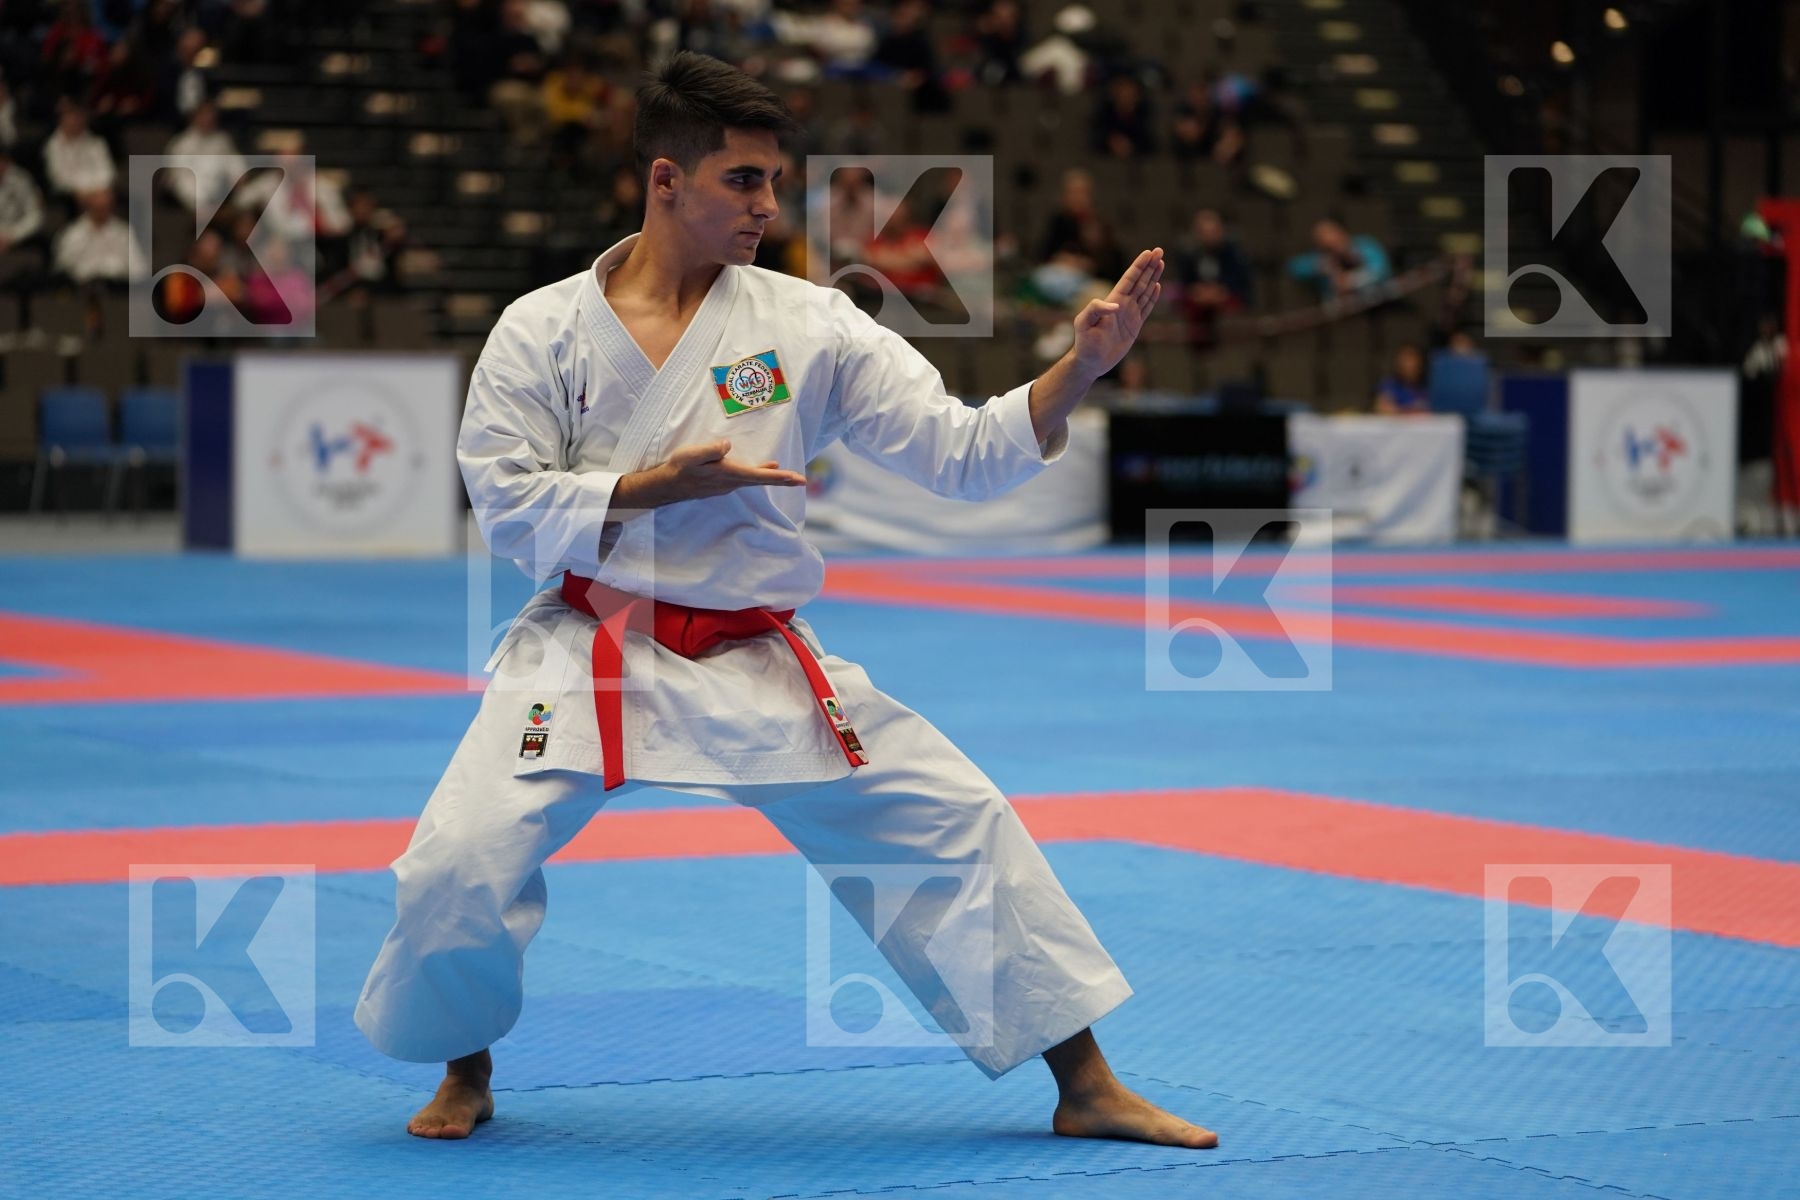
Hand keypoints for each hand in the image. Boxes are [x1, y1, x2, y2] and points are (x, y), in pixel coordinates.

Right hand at [617, 438, 806, 509]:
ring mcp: (726, 486)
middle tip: (802, 480)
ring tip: (784, 474)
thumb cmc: (678, 468)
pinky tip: (758, 470)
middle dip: (782, 479)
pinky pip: (743, 480)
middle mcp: (731, 483)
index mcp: (728, 474)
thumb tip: (728, 445)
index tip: (798, 479)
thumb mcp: (692, 454)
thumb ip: (711, 450)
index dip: (780, 477)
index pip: (760, 476)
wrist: (666, 486)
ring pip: (753, 481)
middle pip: (761, 481)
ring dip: (769, 477)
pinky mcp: (721, 484)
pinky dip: (755, 475)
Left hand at [1071, 247, 1163, 376]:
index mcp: (1113, 301)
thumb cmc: (1084, 343)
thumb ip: (1095, 309)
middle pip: (1139, 281)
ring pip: (1145, 291)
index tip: (1149, 253)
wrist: (1090, 362)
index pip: (1129, 279)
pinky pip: (1146, 308)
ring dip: (1153, 277)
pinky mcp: (1134, 326)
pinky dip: (1153, 297)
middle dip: (1149, 266)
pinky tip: (1157, 286)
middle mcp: (1122, 305)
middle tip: (1160, 250)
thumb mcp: (1083, 323)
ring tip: (1161, 263)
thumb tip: (1115, 305)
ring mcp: (1129, 315)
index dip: (1139, 266)